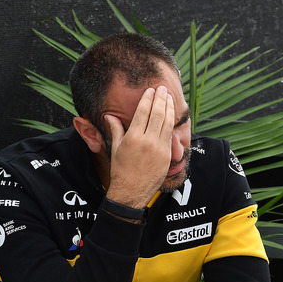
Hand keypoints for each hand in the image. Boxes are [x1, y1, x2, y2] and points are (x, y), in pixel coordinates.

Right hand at [104, 86, 174, 207]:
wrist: (131, 192)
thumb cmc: (121, 170)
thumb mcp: (115, 148)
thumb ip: (115, 130)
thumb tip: (109, 115)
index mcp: (133, 138)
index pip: (143, 112)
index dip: (148, 99)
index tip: (151, 90)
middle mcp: (148, 141)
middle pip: (158, 114)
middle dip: (161, 99)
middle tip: (163, 89)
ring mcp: (159, 149)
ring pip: (167, 124)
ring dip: (169, 109)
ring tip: (169, 98)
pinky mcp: (167, 156)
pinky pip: (170, 136)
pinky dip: (171, 124)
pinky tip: (172, 116)